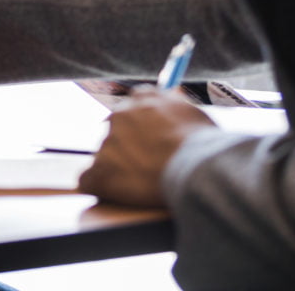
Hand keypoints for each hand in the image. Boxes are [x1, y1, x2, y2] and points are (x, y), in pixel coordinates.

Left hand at [76, 89, 215, 206]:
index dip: (141, 124)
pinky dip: (101, 189)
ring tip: (144, 185)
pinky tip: (117, 195)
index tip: (149, 139)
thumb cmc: (205, 145)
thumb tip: (169, 103)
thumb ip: (174, 106)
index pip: (133, 104)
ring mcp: (107, 143)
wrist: (196, 167)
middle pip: (116, 131)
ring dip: (119, 170)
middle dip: (128, 148)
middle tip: (147, 166)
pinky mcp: (99, 172)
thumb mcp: (193, 113)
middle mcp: (120, 115)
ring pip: (105, 157)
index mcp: (143, 99)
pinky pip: (89, 181)